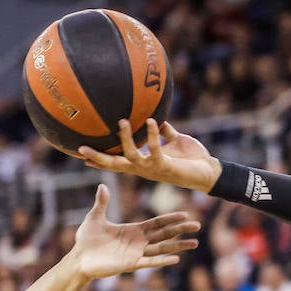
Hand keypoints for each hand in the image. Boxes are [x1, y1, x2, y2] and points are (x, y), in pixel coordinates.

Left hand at [71, 184, 199, 279]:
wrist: (79, 258)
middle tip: (197, 225)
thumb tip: (102, 185)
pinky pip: (150, 262)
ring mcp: (137, 254)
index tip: (185, 214)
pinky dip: (163, 261)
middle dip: (181, 230)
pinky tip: (175, 259)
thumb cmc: (87, 239)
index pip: (157, 223)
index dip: (170, 219)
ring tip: (195, 243)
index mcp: (134, 230)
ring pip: (162, 248)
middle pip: (165, 234)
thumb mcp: (95, 217)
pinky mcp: (131, 264)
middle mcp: (139, 242)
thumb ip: (102, 202)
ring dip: (178, 246)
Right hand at [78, 119, 221, 192]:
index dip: (99, 159)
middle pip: (115, 165)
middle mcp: (144, 169)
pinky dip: (153, 135)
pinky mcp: (166, 166)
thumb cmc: (192, 159)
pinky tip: (152, 120)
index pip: (117, 162)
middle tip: (81, 149)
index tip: (81, 154)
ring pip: (132, 156)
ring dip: (126, 140)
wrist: (209, 173)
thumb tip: (153, 117)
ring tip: (121, 121)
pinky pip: (156, 149)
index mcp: (143, 164)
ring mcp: (154, 169)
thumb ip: (162, 132)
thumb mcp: (174, 141)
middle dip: (98, 158)